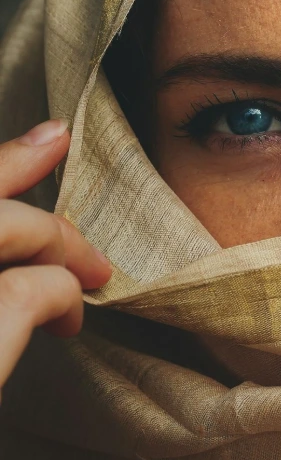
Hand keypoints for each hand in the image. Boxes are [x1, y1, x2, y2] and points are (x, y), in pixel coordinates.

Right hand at [0, 120, 111, 389]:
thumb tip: (31, 264)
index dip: (4, 159)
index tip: (54, 136)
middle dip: (37, 200)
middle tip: (87, 242)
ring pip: (2, 228)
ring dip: (58, 243)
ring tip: (92, 276)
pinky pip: (29, 291)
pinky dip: (60, 294)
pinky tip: (70, 323)